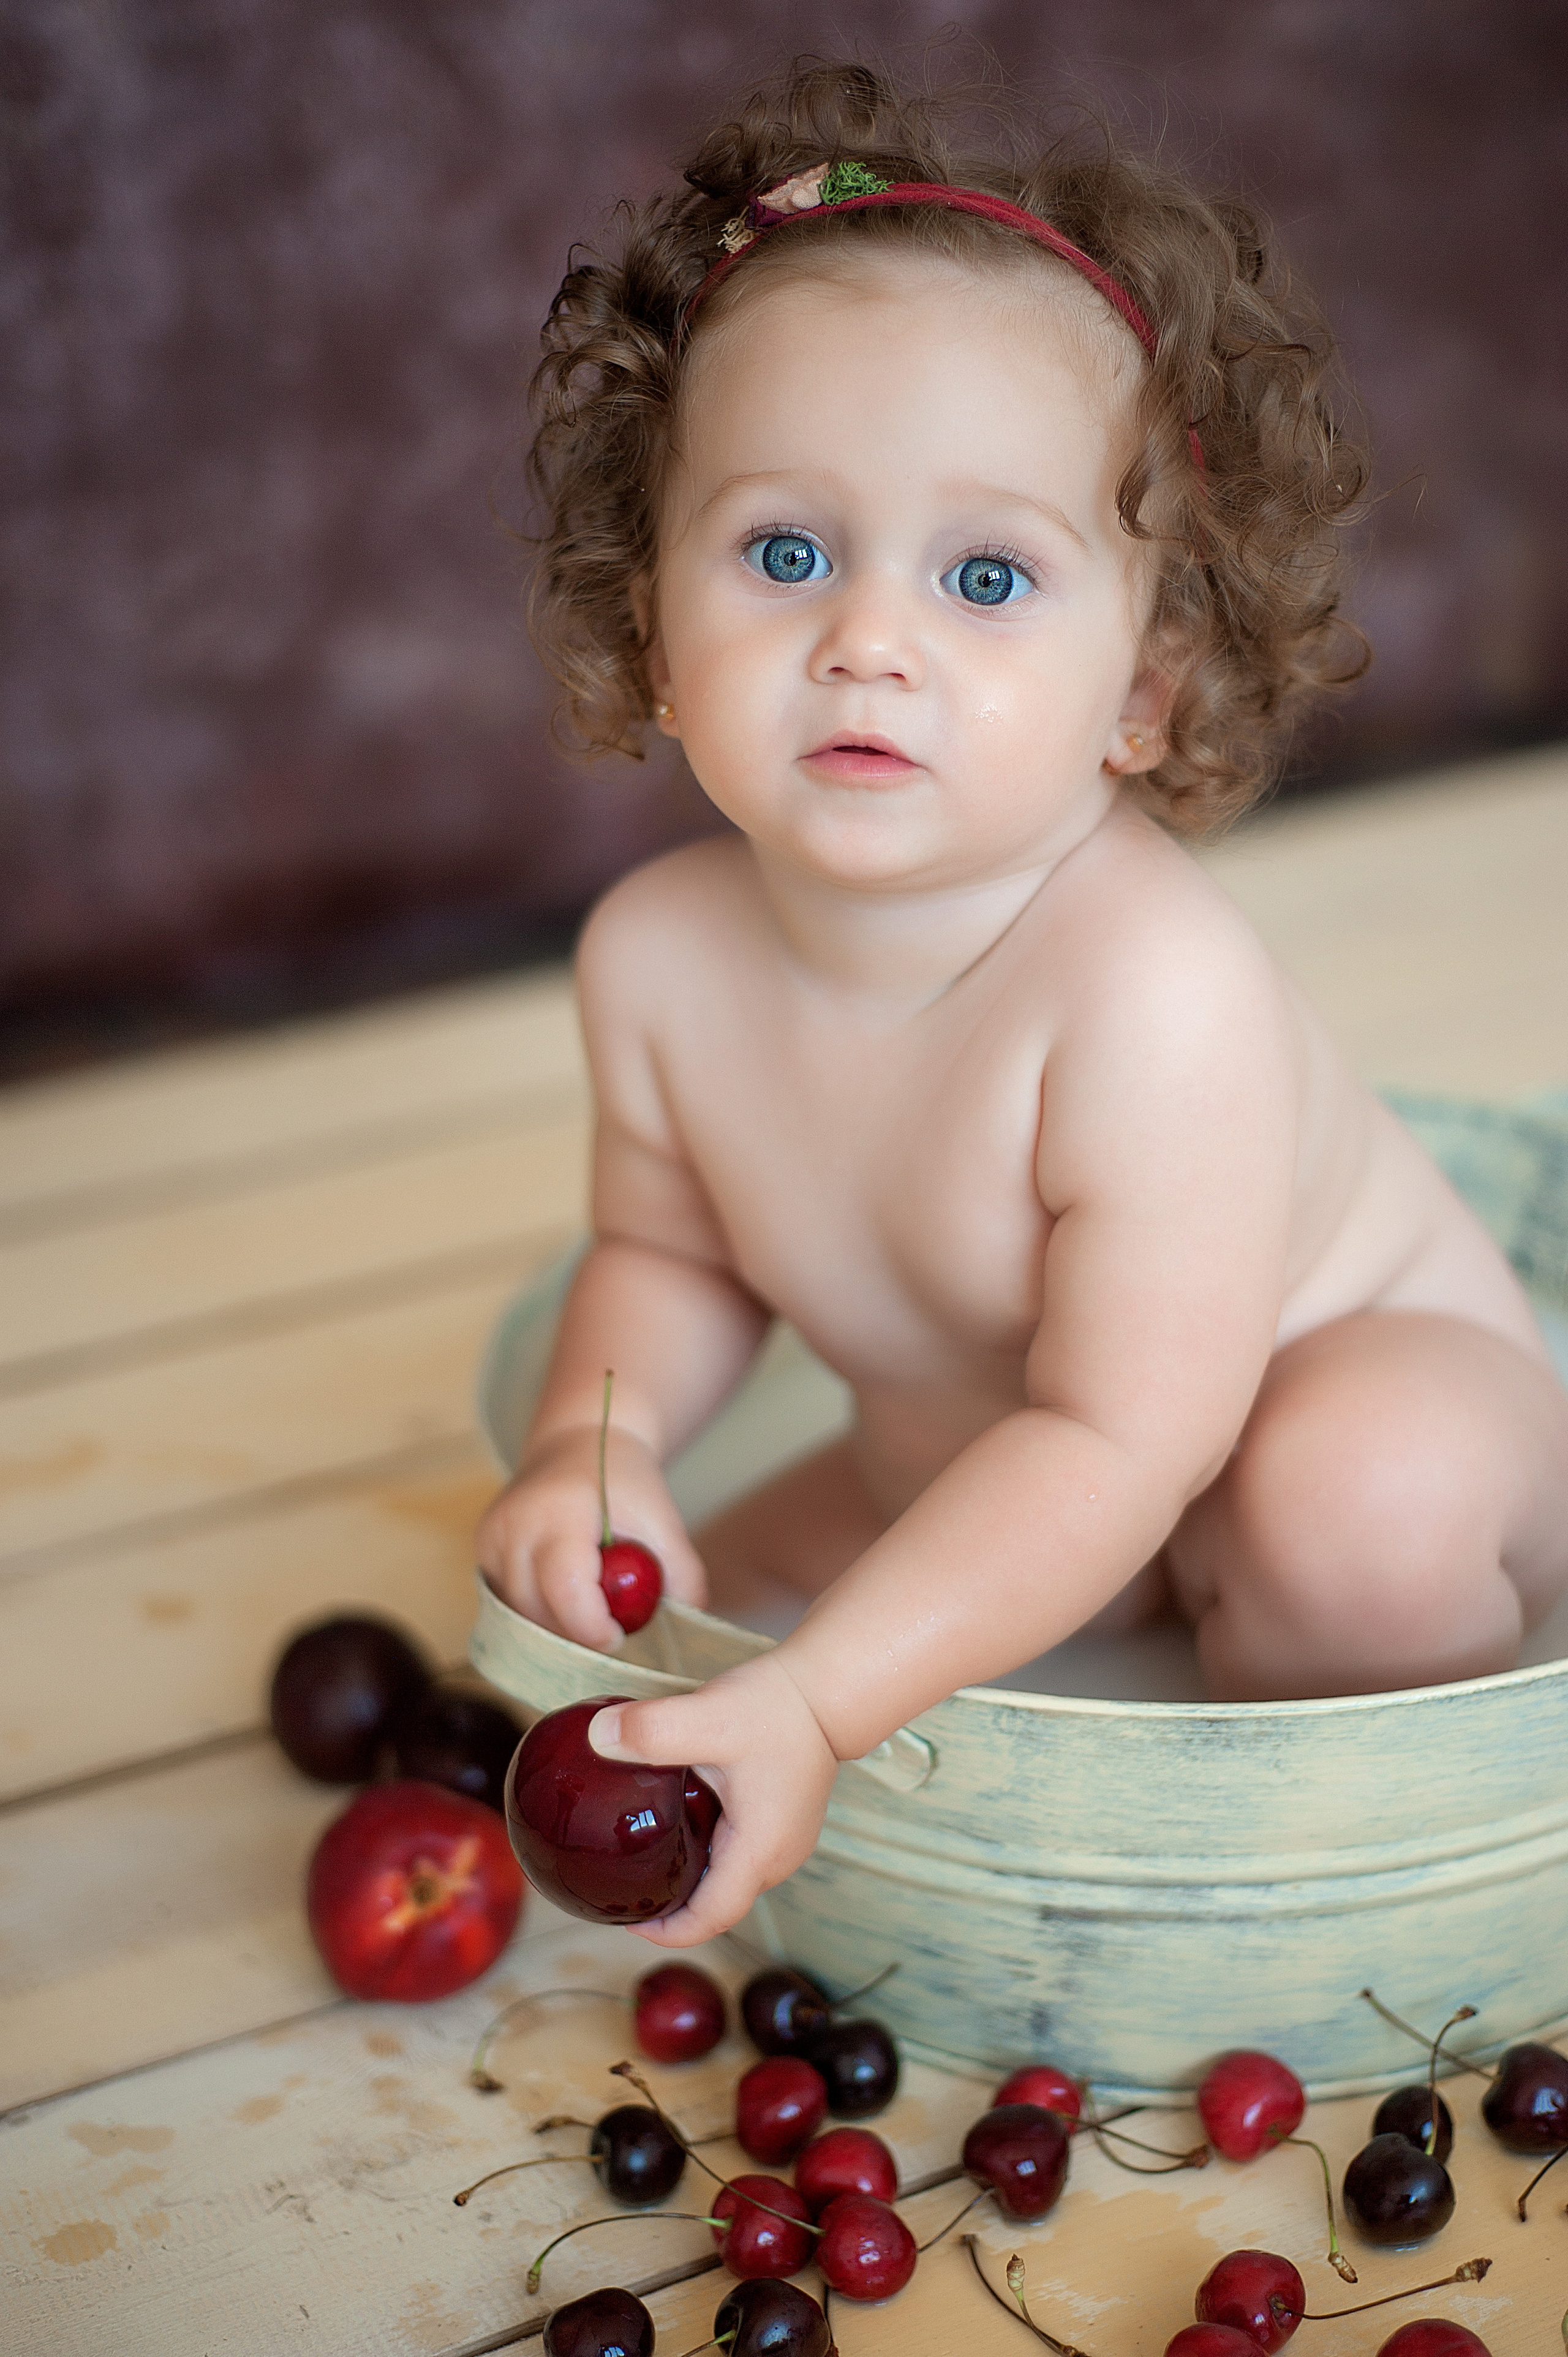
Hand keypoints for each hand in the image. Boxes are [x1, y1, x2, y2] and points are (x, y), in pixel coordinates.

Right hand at [476, 1422, 707, 1650]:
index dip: (591, 1625)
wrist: (580, 1443)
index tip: (618, 1636)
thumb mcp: (663, 1522)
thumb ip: (680, 1576)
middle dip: (577, 1633)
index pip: (564, 1586)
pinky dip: (538, 1612)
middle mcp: (513, 1525)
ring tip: (590, 1608)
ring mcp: (491, 1539)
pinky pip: (508, 1604)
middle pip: (538, 1610)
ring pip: (519, 1615)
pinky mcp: (483, 1551)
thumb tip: (685, 1629)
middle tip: (611, 1629)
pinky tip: (564, 1597)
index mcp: (558, 1511)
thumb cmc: (624, 1483)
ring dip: (556, 1626)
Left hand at [587, 1653, 840, 1945]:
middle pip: (717, 1906)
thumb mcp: (708, 1717)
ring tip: (644, 1858)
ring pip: (728, 1880)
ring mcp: (784, 1842)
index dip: (665, 1931)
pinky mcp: (782, 1822)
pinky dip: (704, 1852)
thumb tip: (596, 1738)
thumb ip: (652, 1729)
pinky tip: (678, 1824)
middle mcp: (778, 1857)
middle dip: (670, 1907)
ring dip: (689, 1878)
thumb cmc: (777, 1706)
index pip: (710, 1919)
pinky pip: (738, 1854)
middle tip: (623, 1885)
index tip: (624, 1918)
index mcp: (759, 1850)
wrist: (826, 1687)